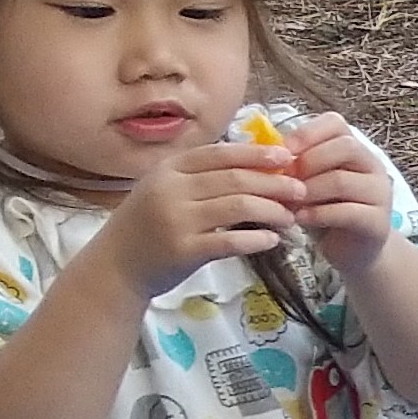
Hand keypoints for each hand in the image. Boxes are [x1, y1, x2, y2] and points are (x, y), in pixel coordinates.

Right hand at [91, 142, 303, 298]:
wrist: (116, 265)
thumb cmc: (148, 226)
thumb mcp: (167, 190)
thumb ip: (201, 178)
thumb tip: (254, 166)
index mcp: (170, 169)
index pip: (220, 154)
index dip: (257, 154)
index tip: (288, 157)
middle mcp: (171, 189)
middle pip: (235, 178)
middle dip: (274, 183)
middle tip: (301, 190)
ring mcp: (177, 219)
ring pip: (237, 206)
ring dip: (271, 210)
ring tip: (291, 217)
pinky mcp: (184, 250)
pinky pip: (230, 241)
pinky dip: (256, 239)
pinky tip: (273, 240)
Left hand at [280, 112, 397, 277]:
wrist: (352, 250)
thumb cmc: (325, 210)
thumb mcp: (308, 181)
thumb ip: (294, 164)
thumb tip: (259, 150)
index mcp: (355, 149)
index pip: (336, 124)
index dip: (307, 133)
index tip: (283, 150)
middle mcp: (373, 167)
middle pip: (345, 147)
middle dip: (308, 161)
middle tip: (285, 180)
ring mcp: (380, 194)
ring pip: (342, 180)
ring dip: (309, 190)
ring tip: (288, 202)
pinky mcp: (377, 222)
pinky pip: (348, 212)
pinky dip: (318, 214)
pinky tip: (300, 219)